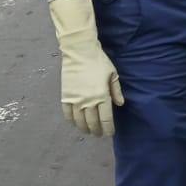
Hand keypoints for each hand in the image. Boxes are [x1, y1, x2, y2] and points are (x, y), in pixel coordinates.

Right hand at [48, 0, 123, 136]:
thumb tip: (120, 104)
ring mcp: (75, 100)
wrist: (79, 52)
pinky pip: (67, 114)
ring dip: (84, 128)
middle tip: (99, 134)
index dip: (108, 129)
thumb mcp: (113, 74)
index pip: (105, 119)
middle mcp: (88, 102)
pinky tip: (75, 123)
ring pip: (79, 121)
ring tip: (88, 131)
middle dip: (97, 130)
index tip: (110, 133)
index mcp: (102, 96)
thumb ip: (116, 91)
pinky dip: (71, 121)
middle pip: (92, 123)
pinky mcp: (65, 97)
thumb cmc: (99, 61)